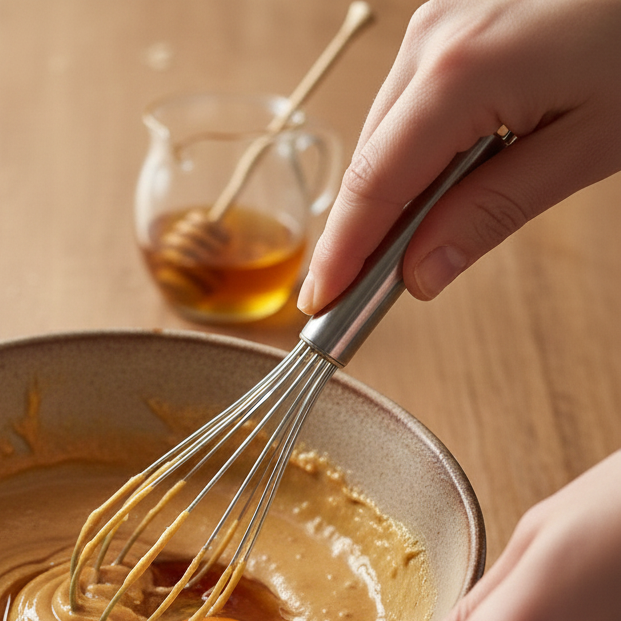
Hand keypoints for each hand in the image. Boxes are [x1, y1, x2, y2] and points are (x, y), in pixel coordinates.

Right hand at [298, 0, 620, 313]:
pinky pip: (410, 102)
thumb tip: (419, 274)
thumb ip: (492, 212)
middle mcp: (430, 40)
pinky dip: (414, 153)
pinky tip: (438, 185)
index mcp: (458, 72)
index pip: (373, 185)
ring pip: (387, 132)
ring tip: (408, 248)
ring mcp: (437, 22)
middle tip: (362, 296)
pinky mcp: (452, 19)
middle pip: (370, 160)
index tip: (319, 304)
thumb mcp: (587, 146)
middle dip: (362, 233)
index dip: (341, 253)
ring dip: (392, 195)